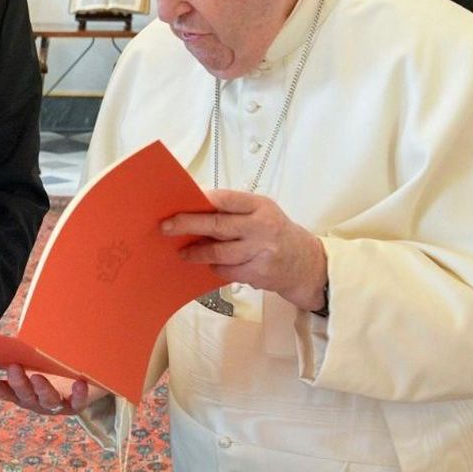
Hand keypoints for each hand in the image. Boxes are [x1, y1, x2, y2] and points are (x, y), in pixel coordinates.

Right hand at [0, 364, 101, 415]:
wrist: (80, 385)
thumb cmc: (49, 370)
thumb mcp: (33, 364)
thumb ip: (21, 354)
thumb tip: (7, 334)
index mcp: (22, 393)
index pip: (5, 392)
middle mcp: (36, 402)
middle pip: (25, 395)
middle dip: (18, 382)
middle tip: (13, 367)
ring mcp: (55, 405)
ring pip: (48, 400)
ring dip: (42, 389)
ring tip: (38, 377)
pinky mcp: (75, 405)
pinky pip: (77, 403)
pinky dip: (78, 394)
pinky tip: (80, 383)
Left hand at [163, 189, 327, 312]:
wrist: (305, 262)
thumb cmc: (275, 232)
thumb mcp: (261, 212)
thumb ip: (233, 209)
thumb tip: (194, 207)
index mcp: (260, 206)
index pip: (227, 199)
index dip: (202, 199)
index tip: (181, 200)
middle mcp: (262, 227)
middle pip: (217, 225)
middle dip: (188, 225)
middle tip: (167, 227)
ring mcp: (261, 252)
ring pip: (219, 252)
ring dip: (197, 252)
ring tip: (184, 252)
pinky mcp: (258, 273)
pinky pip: (226, 270)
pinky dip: (214, 266)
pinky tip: (209, 263)